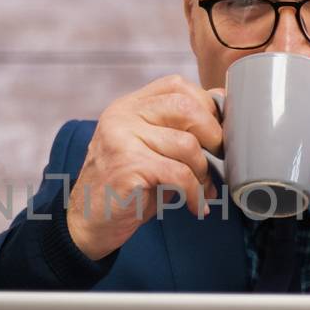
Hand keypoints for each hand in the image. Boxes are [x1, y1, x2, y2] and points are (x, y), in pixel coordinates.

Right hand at [66, 75, 223, 259]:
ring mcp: (122, 139)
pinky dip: (194, 193)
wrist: (88, 224)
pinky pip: (179, 174)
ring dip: (203, 173)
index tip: (216, 132)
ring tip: (202, 190)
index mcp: (128, 106)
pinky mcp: (127, 166)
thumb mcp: (151, 150)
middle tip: (218, 160)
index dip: (205, 105)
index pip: (175, 86)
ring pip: (187, 144)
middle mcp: (122, 116)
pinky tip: (194, 206)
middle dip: (213, 135)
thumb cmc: (126, 188)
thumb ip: (176, 129)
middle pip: (185, 107)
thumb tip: (222, 106)